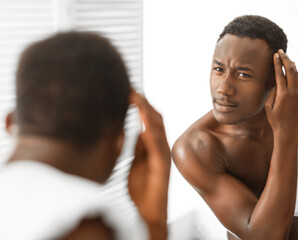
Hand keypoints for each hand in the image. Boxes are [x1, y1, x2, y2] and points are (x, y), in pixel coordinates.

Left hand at [127, 89, 170, 239]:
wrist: (148, 213)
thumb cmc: (142, 189)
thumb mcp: (136, 162)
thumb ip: (137, 146)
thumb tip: (131, 130)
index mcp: (154, 145)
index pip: (148, 118)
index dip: (139, 103)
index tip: (126, 90)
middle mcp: (160, 147)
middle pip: (155, 117)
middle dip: (142, 101)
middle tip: (129, 87)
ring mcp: (163, 155)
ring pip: (158, 126)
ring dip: (145, 109)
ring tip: (134, 96)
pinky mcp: (162, 165)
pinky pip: (157, 143)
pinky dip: (149, 128)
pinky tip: (141, 117)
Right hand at [265, 49, 297, 141]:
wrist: (289, 130)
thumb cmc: (275, 120)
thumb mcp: (268, 106)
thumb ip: (272, 93)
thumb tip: (275, 82)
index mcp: (283, 94)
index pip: (280, 74)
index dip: (277, 63)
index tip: (275, 55)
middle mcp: (293, 92)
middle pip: (290, 70)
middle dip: (285, 59)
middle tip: (281, 52)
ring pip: (296, 74)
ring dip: (291, 65)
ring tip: (287, 58)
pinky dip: (295, 73)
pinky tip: (293, 69)